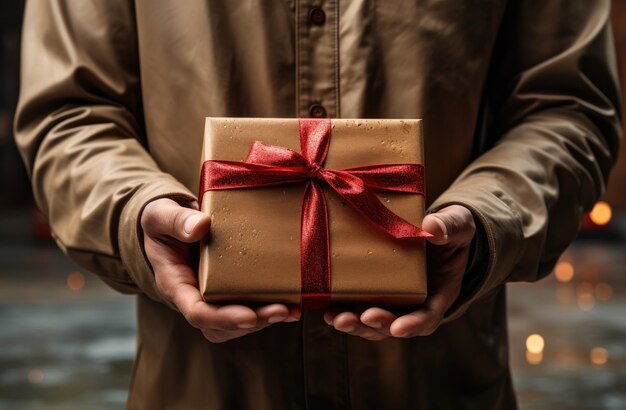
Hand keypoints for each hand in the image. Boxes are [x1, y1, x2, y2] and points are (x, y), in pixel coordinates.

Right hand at [141, 198, 300, 342]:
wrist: (169, 224)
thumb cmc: (162, 222)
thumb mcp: (160, 216)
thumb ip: (176, 221)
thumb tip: (200, 226)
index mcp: (175, 283)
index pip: (196, 312)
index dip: (223, 318)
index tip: (249, 317)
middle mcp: (194, 296)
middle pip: (221, 325)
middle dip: (252, 322)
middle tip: (282, 311)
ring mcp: (212, 296)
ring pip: (236, 322)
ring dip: (264, 320)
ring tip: (291, 310)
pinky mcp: (229, 289)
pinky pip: (247, 307)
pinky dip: (269, 308)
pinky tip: (292, 301)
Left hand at [323, 205, 475, 339]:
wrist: (435, 229)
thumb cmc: (451, 230)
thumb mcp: (458, 225)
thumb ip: (449, 227)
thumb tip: (432, 227)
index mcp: (440, 292)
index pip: (428, 316)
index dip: (413, 324)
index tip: (397, 328)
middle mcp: (415, 303)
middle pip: (396, 325)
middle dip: (377, 325)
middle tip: (361, 318)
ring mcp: (394, 300)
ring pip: (374, 322)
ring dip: (356, 324)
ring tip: (336, 319)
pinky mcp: (375, 291)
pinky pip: (359, 307)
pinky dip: (344, 310)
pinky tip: (326, 309)